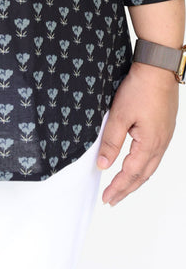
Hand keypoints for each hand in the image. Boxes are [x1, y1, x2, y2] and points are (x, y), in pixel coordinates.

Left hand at [97, 61, 178, 204]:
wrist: (158, 68)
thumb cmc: (140, 89)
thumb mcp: (120, 115)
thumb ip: (111, 142)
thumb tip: (103, 165)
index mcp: (149, 144)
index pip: (131, 174)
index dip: (118, 187)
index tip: (106, 198)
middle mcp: (161, 144)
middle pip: (143, 175)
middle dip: (127, 189)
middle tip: (112, 200)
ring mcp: (165, 137)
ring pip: (150, 167)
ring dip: (136, 179)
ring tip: (123, 188)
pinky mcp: (164, 128)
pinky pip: (154, 156)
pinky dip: (143, 167)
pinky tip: (136, 165)